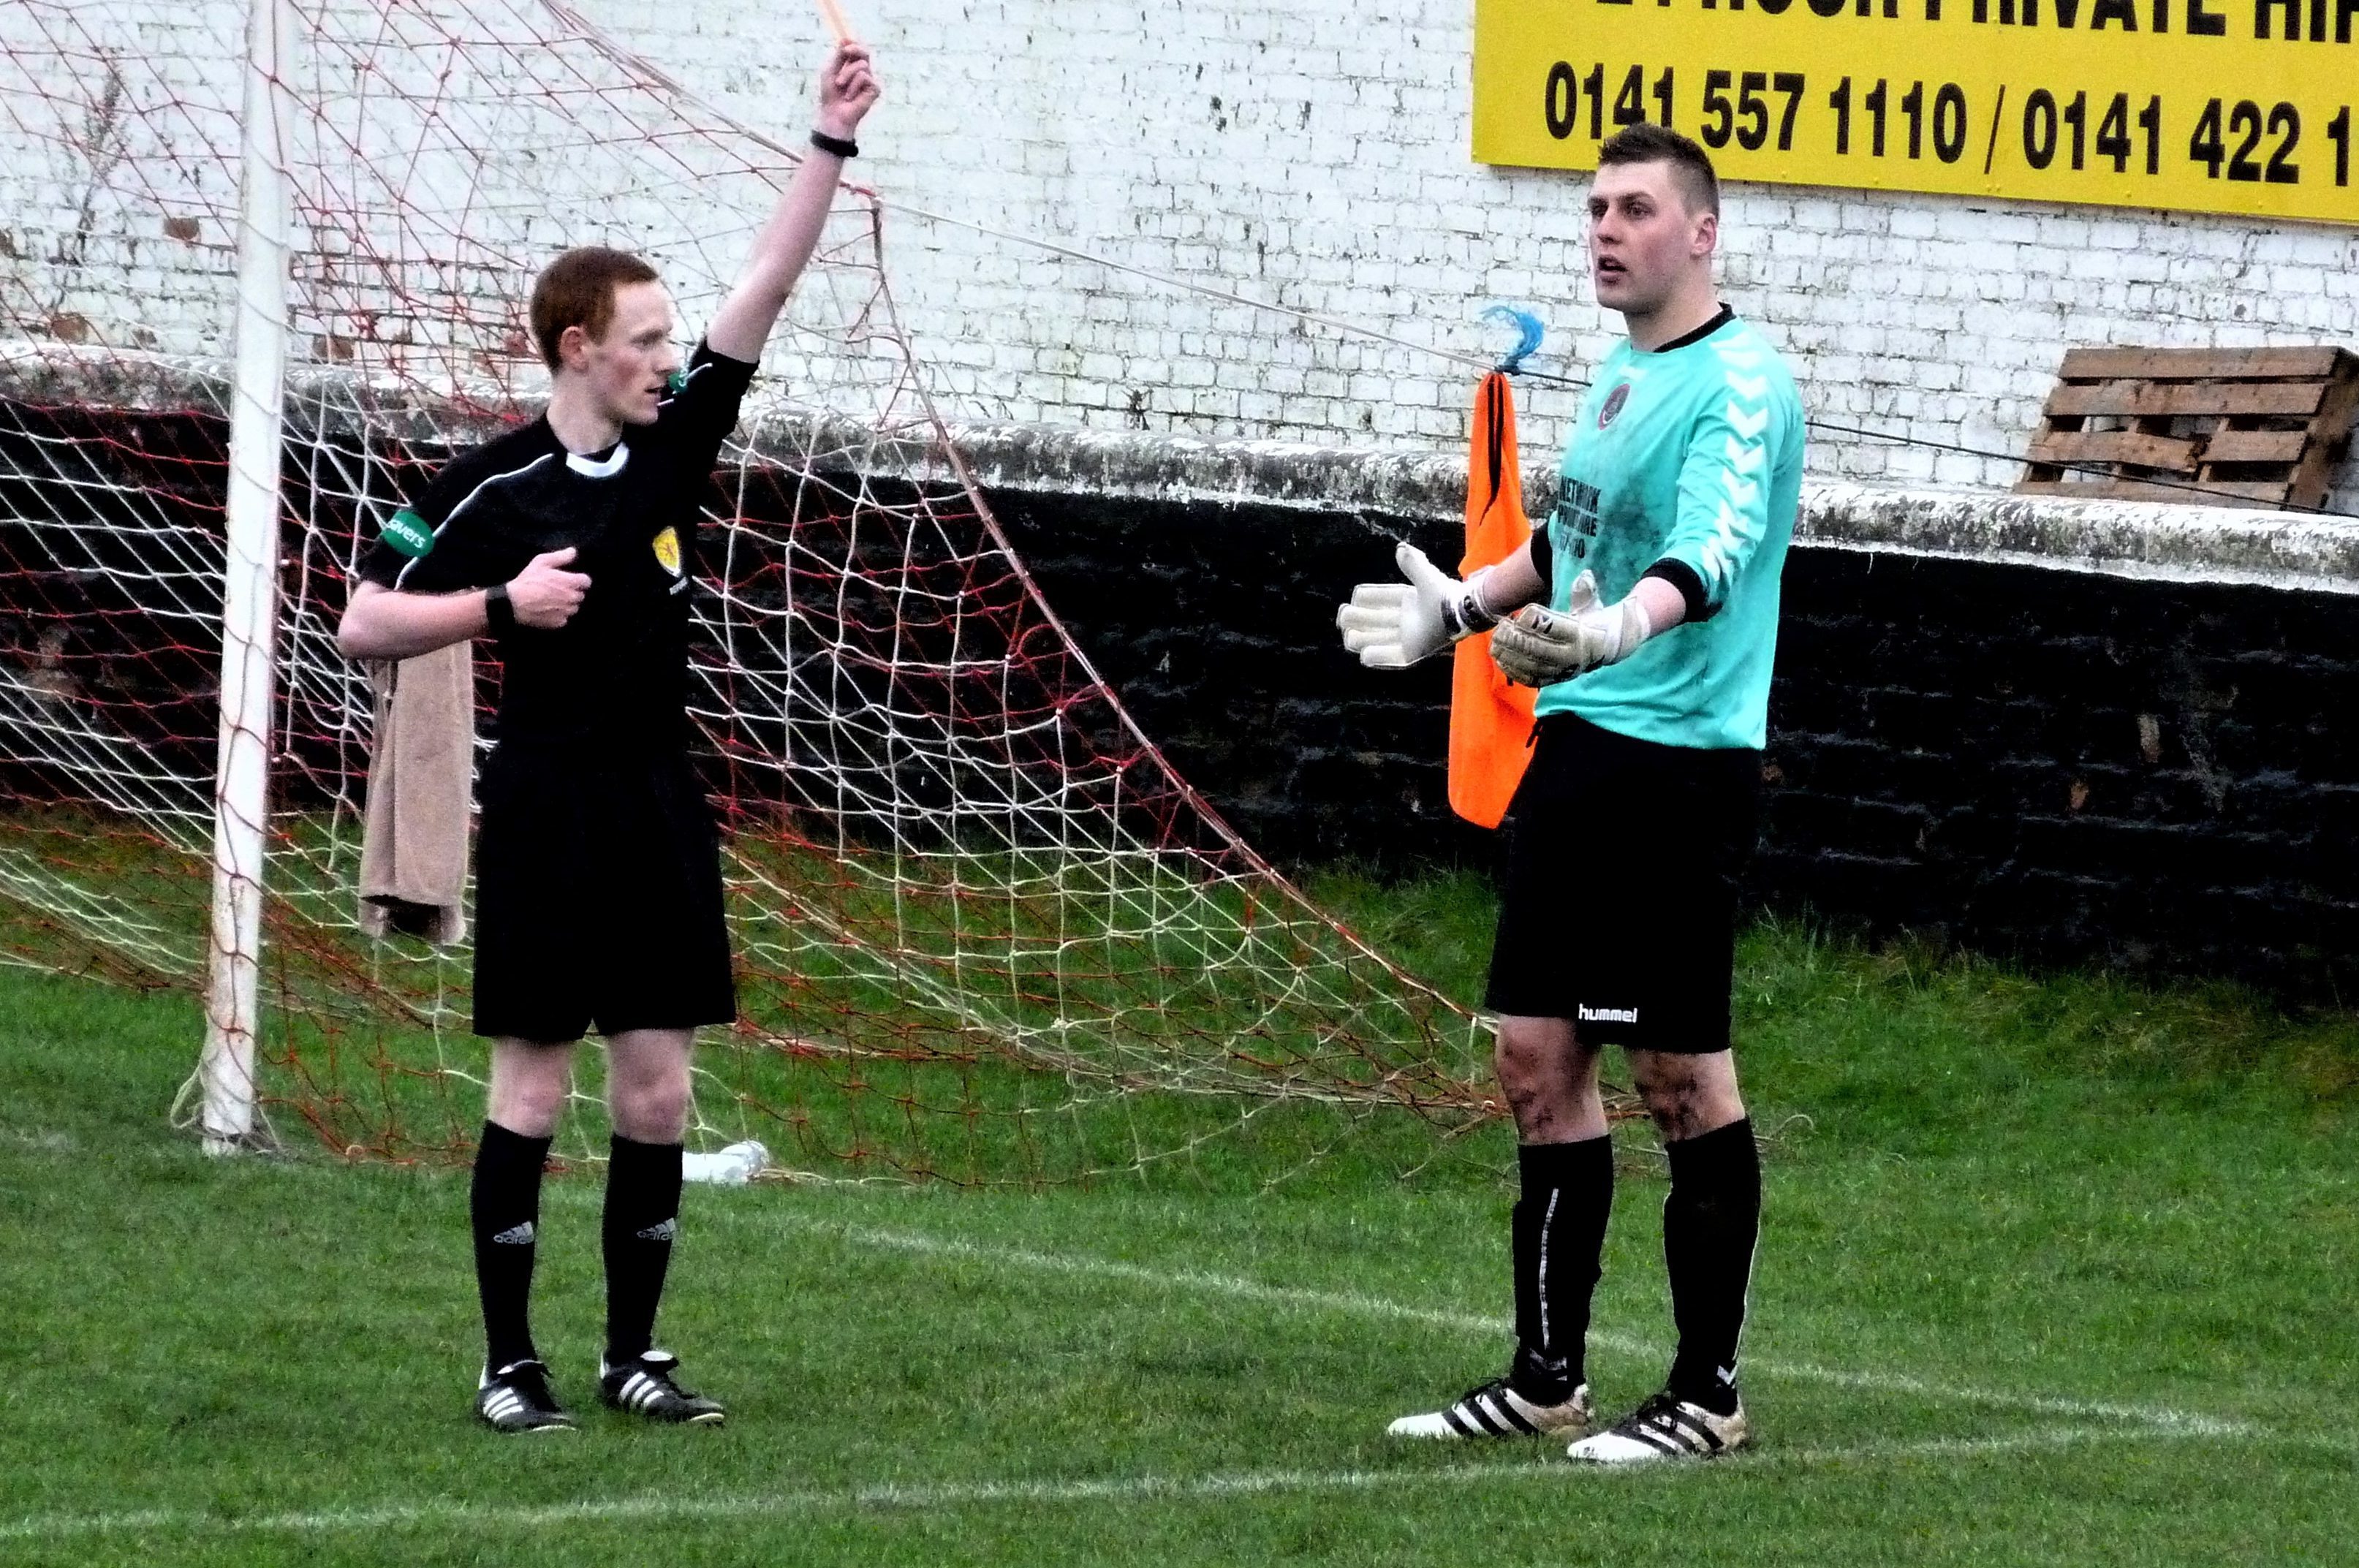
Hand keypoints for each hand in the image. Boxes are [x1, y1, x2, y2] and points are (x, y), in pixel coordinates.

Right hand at [506, 547, 589, 629]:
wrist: (514, 603)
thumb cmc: (528, 581)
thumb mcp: (541, 562)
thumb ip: (561, 557)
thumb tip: (574, 551)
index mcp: (570, 582)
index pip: (587, 581)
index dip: (579, 579)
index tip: (570, 579)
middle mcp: (572, 598)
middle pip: (580, 595)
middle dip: (572, 592)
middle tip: (558, 589)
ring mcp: (566, 612)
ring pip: (574, 607)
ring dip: (567, 604)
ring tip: (553, 600)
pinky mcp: (559, 623)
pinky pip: (565, 618)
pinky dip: (560, 615)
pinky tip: (549, 609)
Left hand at [815, 42, 879, 140]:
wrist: (834, 113)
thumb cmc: (831, 94)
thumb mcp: (830, 70)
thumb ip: (838, 55)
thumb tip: (845, 39)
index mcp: (851, 66)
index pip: (856, 50)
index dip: (852, 43)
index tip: (844, 41)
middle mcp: (863, 71)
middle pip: (865, 52)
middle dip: (855, 49)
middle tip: (845, 51)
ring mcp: (870, 80)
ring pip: (862, 65)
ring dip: (847, 74)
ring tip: (840, 86)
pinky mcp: (875, 89)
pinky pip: (865, 77)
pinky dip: (853, 86)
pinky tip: (850, 97)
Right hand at [1336, 543, 1494, 669]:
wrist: (1463, 615)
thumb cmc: (1447, 595)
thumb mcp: (1427, 577)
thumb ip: (1414, 563)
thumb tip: (1400, 548)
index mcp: (1408, 600)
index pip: (1379, 598)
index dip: (1365, 597)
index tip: (1356, 597)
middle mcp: (1405, 619)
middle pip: (1372, 621)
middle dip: (1354, 619)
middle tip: (1343, 617)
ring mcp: (1408, 637)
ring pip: (1376, 639)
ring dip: (1360, 639)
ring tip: (1349, 636)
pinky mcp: (1413, 653)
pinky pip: (1391, 658)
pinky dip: (1377, 657)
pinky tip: (1364, 655)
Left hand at [1489, 571, 1651, 686]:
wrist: (1608, 648)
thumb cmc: (1593, 619)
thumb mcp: (1592, 603)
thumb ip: (1585, 591)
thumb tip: (1584, 577)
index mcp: (1581, 634)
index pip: (1550, 626)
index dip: (1531, 619)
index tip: (1520, 613)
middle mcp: (1571, 655)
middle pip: (1536, 648)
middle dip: (1514, 638)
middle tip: (1500, 627)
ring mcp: (1562, 670)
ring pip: (1531, 665)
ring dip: (1509, 655)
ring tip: (1494, 644)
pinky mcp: (1554, 680)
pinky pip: (1531, 679)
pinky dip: (1513, 671)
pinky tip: (1500, 660)